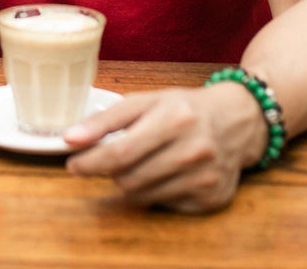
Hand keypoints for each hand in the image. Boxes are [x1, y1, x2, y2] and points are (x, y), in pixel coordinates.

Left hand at [62, 83, 265, 212]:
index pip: (120, 152)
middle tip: (113, 159)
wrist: (237, 121)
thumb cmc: (183, 108)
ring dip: (132, 182)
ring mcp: (205, 177)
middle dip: (111, 172)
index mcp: (174, 118)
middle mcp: (194, 150)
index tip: (73, 165)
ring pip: (143, 196)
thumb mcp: (145, 101)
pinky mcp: (212, 198)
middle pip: (129, 179)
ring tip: (141, 163)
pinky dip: (156, 192)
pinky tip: (167, 173)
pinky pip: (165, 205)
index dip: (90, 163)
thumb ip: (105, 119)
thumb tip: (70, 139)